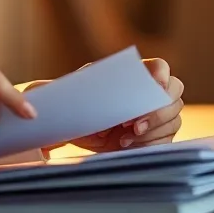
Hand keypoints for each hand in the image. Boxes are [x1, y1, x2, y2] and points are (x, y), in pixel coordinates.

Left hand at [31, 57, 184, 153]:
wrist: (76, 131)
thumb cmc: (71, 107)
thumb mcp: (62, 97)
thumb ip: (52, 90)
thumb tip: (39, 91)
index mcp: (131, 74)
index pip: (160, 67)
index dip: (162, 75)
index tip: (155, 86)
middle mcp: (148, 92)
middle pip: (174, 94)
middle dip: (158, 111)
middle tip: (134, 125)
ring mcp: (157, 114)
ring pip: (174, 119)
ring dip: (152, 131)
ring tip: (122, 138)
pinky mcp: (157, 136)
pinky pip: (167, 140)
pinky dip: (150, 144)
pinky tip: (127, 145)